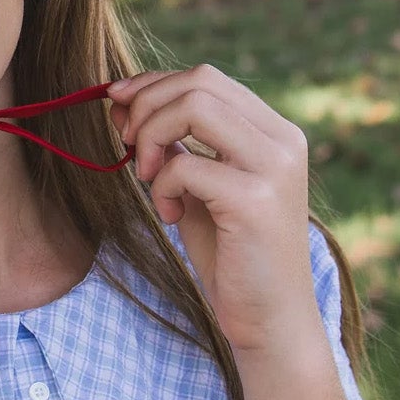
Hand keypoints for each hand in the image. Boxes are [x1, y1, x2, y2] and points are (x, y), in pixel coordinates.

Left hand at [105, 65, 320, 360]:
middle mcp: (282, 140)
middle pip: (200, 82)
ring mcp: (273, 167)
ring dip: (152, 137)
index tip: (117, 104)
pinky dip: (162, 186)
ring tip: (148, 178)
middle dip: (147, 106)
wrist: (270, 321)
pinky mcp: (256, 200)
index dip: (154, 85)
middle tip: (128, 147)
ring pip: (194, 106)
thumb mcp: (197, 186)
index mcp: (274, 131)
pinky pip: (185, 165)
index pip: (207, 78)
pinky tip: (169, 216)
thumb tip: (120, 99)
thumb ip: (170, 143)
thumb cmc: (232, 254)